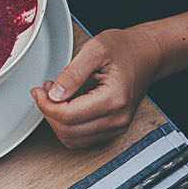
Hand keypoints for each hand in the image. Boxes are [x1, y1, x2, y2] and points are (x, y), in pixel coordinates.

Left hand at [34, 26, 162, 148]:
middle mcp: (117, 118)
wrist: (148, 54)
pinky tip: (66, 106)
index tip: (39, 91)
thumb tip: (54, 95)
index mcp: (113, 99)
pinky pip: (82, 139)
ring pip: (72, 140)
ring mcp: (117, 127)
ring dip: (56, 121)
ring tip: (55, 97)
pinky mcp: (113, 129)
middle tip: (45, 91)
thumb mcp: (96, 49)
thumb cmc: (126, 49)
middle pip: (67, 131)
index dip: (46, 105)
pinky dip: (67, 127)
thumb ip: (73, 73)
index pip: (68, 116)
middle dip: (49, 112)